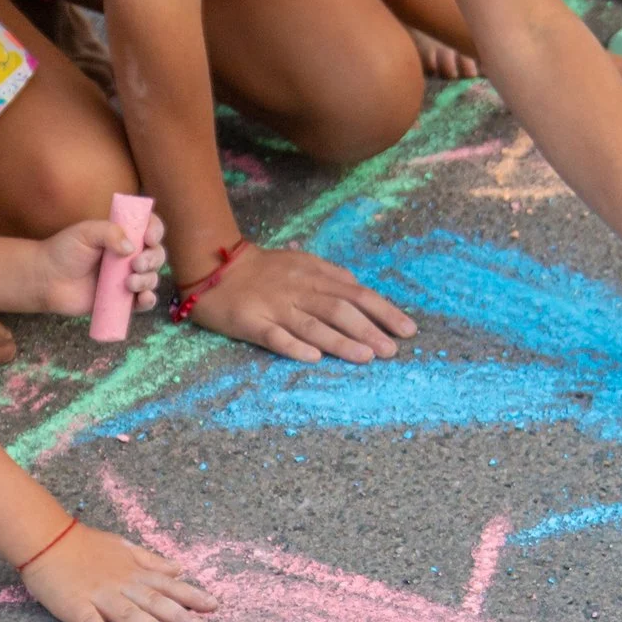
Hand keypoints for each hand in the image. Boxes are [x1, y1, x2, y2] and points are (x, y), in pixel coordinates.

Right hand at [19, 521, 220, 621]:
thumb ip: (151, 561)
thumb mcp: (123, 546)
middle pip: (155, 602)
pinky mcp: (76, 607)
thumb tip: (178, 568)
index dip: (191, 595)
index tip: (214, 606)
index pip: (168, 585)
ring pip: (129, 613)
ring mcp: (99, 596)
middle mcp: (121, 585)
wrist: (46, 540)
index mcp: (133, 572)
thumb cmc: (85, 545)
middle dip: (180, 615)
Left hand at [35, 215, 169, 316]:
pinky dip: (149, 300)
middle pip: (156, 255)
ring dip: (148, 280)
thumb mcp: (86, 232)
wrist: (47, 279)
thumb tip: (131, 248)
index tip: (149, 238)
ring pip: (151, 278)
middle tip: (135, 264)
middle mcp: (129, 257)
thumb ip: (109, 232)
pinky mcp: (122, 300)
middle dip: (152, 259)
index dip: (155, 230)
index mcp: (123, 236)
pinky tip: (143, 298)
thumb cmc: (64, 251)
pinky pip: (144, 302)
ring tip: (129, 283)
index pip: (149, 228)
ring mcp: (127, 279)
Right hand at [184, 245, 416, 362]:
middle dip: (369, 329)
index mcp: (314, 274)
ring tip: (367, 356)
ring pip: (312, 324)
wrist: (214, 266)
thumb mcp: (302, 262)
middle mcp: (299, 290)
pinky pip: (274, 336)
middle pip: (339, 309)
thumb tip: (361, 290)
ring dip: (341, 341)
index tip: (407, 329)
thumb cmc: (264, 269)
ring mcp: (275, 307)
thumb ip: (331, 276)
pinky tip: (313, 358)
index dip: (383, 311)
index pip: (356, 293)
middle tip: (393, 351)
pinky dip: (294, 346)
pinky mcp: (251, 322)